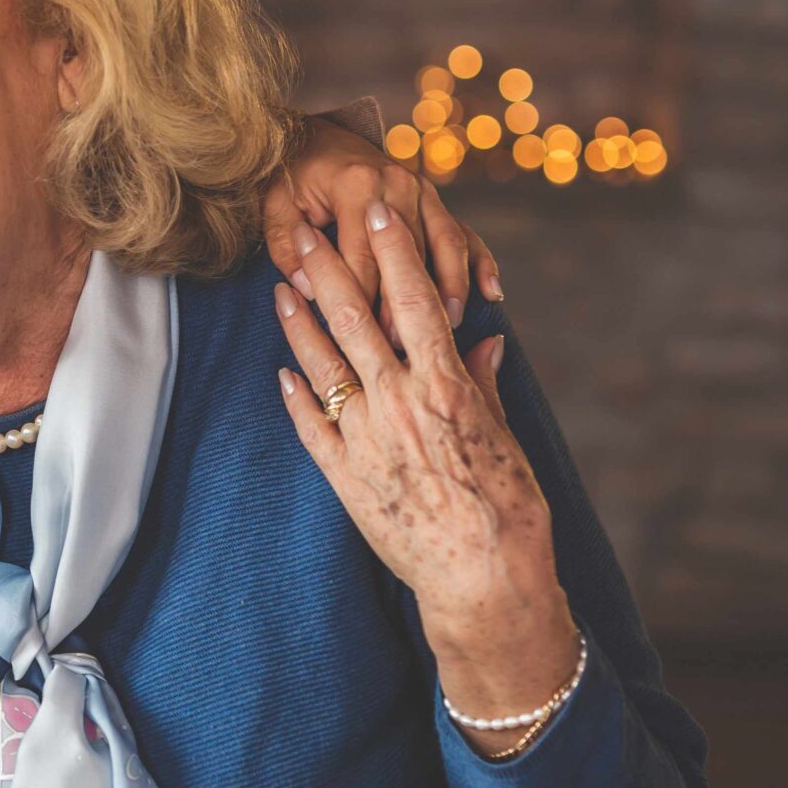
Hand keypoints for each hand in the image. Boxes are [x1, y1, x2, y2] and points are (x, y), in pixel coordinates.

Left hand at [262, 116, 503, 333]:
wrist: (317, 137)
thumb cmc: (291, 178)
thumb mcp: (275, 207)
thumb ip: (287, 248)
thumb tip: (309, 289)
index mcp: (355, 186)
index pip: (362, 258)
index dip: (362, 303)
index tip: (361, 342)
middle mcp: (396, 185)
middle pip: (407, 257)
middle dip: (405, 306)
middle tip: (403, 350)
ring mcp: (421, 190)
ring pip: (445, 245)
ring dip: (449, 289)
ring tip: (449, 327)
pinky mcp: (433, 199)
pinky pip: (462, 232)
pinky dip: (479, 262)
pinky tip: (492, 292)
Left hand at [271, 205, 575, 752]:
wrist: (483, 578)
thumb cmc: (509, 508)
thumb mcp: (504, 436)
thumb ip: (485, 384)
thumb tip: (482, 340)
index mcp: (446, 384)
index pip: (414, 299)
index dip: (395, 250)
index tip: (379, 209)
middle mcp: (399, 402)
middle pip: (354, 318)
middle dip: (326, 268)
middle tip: (302, 230)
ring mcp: (366, 439)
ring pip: (322, 365)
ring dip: (297, 322)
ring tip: (278, 288)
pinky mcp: (345, 477)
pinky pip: (312, 426)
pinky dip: (296, 395)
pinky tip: (282, 369)